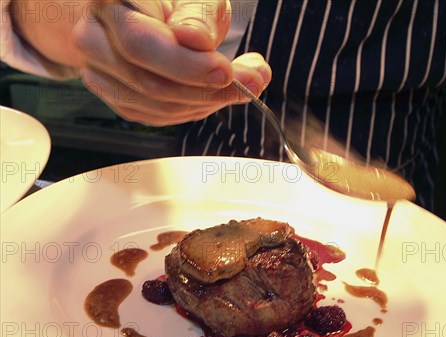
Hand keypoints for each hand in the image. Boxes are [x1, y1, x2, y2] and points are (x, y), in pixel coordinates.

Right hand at [70, 1, 269, 124]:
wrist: (139, 10)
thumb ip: (198, 14)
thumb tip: (198, 41)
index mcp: (109, 4)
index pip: (141, 45)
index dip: (187, 66)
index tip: (226, 71)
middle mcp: (95, 41)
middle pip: (152, 85)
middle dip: (209, 90)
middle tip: (252, 82)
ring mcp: (101, 74)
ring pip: (159, 108)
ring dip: (207, 103)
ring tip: (240, 85)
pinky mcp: (118, 98)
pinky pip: (160, 117)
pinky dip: (194, 110)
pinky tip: (214, 94)